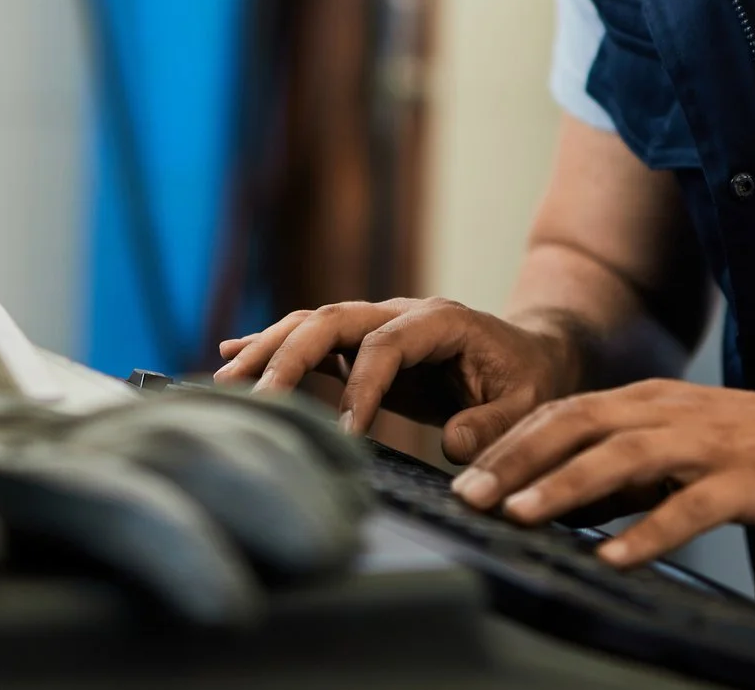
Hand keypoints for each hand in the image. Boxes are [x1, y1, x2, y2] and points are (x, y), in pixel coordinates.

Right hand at [214, 298, 580, 463]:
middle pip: (334, 319)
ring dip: (269, 348)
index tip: (347, 433)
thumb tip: (451, 442)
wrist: (530, 356)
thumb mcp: (528, 404)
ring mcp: (378, 323)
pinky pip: (313, 339)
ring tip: (224, 379)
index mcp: (440, 321)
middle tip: (258, 398)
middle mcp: (400, 312)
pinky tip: (231, 354)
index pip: (386, 344)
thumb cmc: (529, 381)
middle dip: (290, 355)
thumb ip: (493, 423)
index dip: (363, 387)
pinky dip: (273, 344)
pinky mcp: (364, 343)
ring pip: (314, 324)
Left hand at [450, 380, 754, 566]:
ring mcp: (710, 443)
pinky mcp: (746, 479)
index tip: (465, 476)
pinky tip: (616, 556)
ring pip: (623, 457)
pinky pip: (690, 505)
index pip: (564, 413)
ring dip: (566, 486)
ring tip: (523, 517)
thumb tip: (563, 501)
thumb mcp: (686, 448)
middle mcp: (672, 412)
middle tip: (472, 496)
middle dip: (518, 460)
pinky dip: (648, 530)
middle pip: (579, 424)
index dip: (511, 443)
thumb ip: (629, 469)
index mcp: (653, 401)